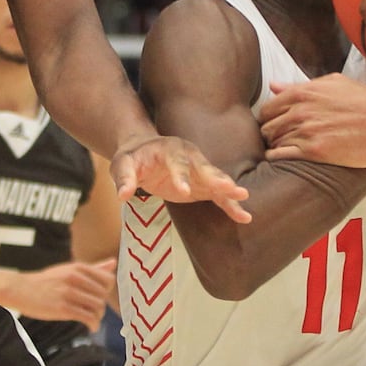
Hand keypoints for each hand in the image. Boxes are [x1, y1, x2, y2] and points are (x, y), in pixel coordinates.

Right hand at [0, 259, 116, 328]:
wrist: (20, 289)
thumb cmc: (46, 281)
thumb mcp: (69, 269)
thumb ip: (93, 268)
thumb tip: (114, 263)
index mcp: (79, 268)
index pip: (108, 279)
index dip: (107, 291)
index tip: (100, 298)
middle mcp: (76, 278)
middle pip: (103, 296)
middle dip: (101, 306)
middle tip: (94, 312)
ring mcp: (69, 293)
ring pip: (97, 307)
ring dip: (98, 317)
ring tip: (92, 320)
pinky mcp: (62, 308)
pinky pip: (87, 317)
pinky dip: (93, 324)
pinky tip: (91, 328)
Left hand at [112, 134, 251, 222]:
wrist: (143, 150)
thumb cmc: (133, 157)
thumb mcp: (122, 164)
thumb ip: (124, 178)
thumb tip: (123, 194)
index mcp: (170, 148)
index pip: (176, 162)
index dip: (180, 176)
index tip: (184, 191)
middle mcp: (190, 156)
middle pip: (204, 167)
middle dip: (216, 178)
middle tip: (229, 188)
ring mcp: (199, 170)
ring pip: (216, 180)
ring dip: (229, 190)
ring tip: (243, 198)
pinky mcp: (202, 185)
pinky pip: (218, 195)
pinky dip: (230, 204)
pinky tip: (243, 216)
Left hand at [259, 74, 365, 167]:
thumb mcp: (335, 84)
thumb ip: (302, 85)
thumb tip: (274, 86)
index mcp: (304, 92)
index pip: (267, 108)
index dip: (268, 119)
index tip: (276, 125)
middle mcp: (301, 110)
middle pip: (266, 126)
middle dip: (270, 134)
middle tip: (279, 141)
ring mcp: (306, 131)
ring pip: (272, 141)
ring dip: (275, 147)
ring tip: (285, 151)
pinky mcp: (314, 151)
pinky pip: (280, 156)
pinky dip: (278, 158)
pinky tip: (286, 159)